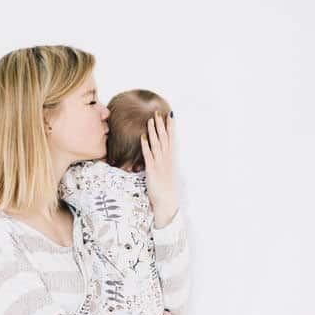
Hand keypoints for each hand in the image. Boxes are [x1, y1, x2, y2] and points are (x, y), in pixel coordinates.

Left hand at [141, 112, 178, 227]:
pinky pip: (148, 155)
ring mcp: (160, 164)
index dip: (171, 126)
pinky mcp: (152, 170)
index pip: (172, 138)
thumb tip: (161, 153)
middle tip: (158, 112)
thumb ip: (163, 161)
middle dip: (161, 125)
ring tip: (151, 120)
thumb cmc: (166, 188)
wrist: (166, 202)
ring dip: (153, 131)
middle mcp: (167, 159)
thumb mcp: (166, 172)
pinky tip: (143, 136)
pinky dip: (146, 145)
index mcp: (171, 159)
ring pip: (157, 144)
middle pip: (164, 138)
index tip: (170, 115)